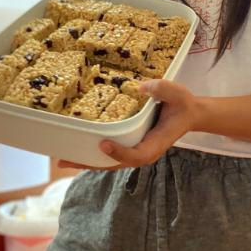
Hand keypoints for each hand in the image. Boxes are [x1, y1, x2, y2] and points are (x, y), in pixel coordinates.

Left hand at [58, 80, 200, 170]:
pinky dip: (93, 153)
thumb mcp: (179, 94)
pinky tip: (76, 148)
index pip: (137, 155)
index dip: (120, 153)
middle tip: (65, 160)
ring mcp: (136, 149)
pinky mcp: (130, 144)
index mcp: (155, 144)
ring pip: (109, 162)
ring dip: (87, 161)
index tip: (103, 144)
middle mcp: (143, 151)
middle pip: (115, 164)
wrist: (188, 114)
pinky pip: (110, 153)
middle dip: (91, 163)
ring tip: (62, 159)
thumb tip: (142, 86)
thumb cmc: (183, 105)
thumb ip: (163, 89)